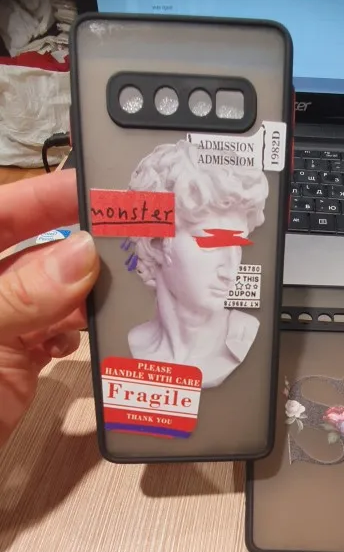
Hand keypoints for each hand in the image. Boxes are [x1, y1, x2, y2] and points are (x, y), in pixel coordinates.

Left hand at [0, 170, 98, 446]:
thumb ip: (23, 293)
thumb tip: (81, 253)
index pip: (1, 214)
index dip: (44, 196)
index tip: (95, 190)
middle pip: (31, 252)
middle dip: (75, 248)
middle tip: (124, 240)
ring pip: (48, 295)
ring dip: (80, 295)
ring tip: (115, 291)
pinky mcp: (12, 362)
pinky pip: (51, 333)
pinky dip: (71, 333)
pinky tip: (79, 337)